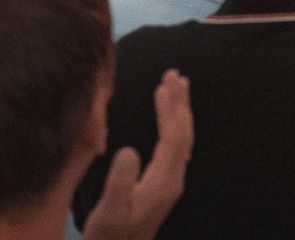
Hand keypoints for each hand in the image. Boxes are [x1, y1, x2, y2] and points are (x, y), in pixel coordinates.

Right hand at [83, 70, 191, 239]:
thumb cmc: (111, 235)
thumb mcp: (109, 211)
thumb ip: (120, 182)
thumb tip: (129, 151)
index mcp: (163, 181)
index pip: (172, 137)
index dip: (169, 111)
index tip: (163, 85)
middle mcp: (174, 178)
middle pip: (183, 132)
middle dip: (180, 102)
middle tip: (175, 74)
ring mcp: (172, 181)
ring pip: (183, 138)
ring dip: (181, 110)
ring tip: (178, 86)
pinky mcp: (166, 184)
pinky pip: (177, 145)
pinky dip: (176, 125)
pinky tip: (173, 119)